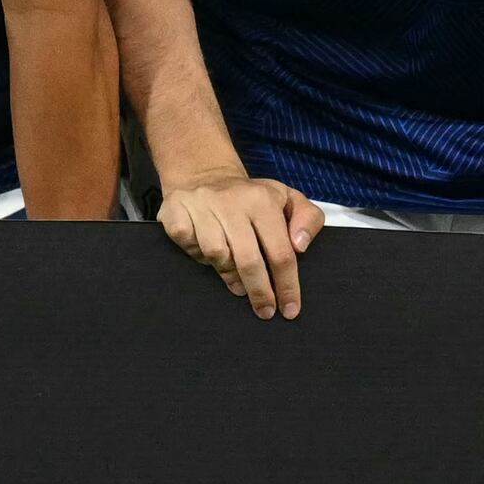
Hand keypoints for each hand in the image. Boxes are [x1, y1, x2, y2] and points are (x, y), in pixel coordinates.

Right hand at [156, 176, 321, 317]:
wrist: (204, 173)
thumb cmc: (251, 196)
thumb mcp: (287, 198)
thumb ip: (308, 219)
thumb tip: (300, 246)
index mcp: (263, 200)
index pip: (280, 251)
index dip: (287, 285)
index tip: (289, 309)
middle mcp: (231, 201)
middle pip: (248, 260)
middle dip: (259, 291)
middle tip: (265, 310)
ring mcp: (200, 205)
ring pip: (216, 255)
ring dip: (228, 274)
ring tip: (238, 281)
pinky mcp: (175, 210)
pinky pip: (188, 246)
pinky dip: (197, 255)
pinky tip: (206, 254)